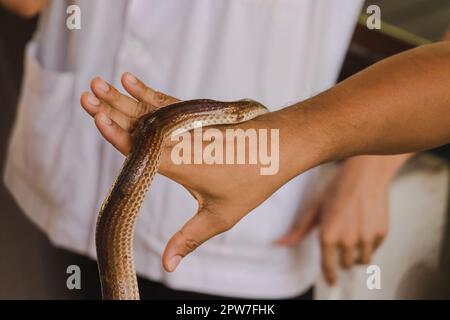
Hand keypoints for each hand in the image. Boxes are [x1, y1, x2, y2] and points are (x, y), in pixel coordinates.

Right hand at [80, 73, 301, 271]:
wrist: (281, 146)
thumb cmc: (253, 181)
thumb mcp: (220, 216)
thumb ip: (188, 239)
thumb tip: (167, 267)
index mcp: (181, 163)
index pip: (140, 148)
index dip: (116, 133)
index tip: (96, 117)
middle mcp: (181, 140)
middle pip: (139, 123)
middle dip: (110, 110)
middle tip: (85, 95)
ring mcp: (189, 126)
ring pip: (149, 109)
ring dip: (123, 97)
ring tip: (101, 83)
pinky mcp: (196, 118)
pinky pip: (167, 103)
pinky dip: (148, 93)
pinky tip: (133, 82)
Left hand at [275, 155, 407, 284]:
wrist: (365, 174)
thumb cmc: (338, 188)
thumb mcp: (315, 208)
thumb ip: (299, 230)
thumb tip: (279, 243)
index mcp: (328, 235)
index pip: (328, 267)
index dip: (330, 276)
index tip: (332, 281)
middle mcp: (347, 240)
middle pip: (346, 265)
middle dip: (342, 259)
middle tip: (342, 243)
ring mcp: (366, 238)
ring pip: (362, 261)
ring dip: (357, 255)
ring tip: (354, 239)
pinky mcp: (381, 234)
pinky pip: (374, 249)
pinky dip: (369, 244)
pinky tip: (364, 226)